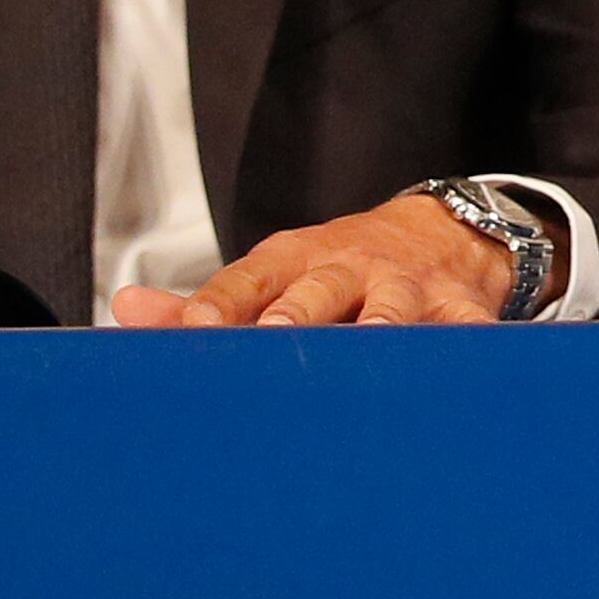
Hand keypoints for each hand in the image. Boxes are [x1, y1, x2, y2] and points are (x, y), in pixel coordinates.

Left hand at [109, 192, 519, 326]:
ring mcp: (407, 286)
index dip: (221, 304)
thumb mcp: (277, 274)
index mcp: (295, 260)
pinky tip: (472, 367)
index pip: (249, 279)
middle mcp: (349, 268)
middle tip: (277, 334)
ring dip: (384, 322)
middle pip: (318, 289)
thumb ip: (208, 303)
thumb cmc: (339, 269)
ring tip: (374, 340)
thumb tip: (126, 307)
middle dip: (298, 312)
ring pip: (394, 306)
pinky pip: (469, 328)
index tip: (193, 330)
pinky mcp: (460, 307)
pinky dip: (473, 344)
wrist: (442, 231)